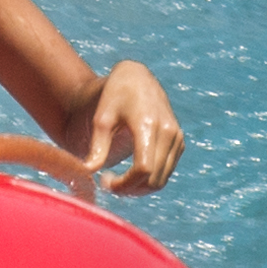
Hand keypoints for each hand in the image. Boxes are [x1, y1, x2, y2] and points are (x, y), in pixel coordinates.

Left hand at [87, 59, 183, 192]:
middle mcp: (168, 132)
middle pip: (153, 179)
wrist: (137, 78)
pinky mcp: (179, 141)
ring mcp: (176, 138)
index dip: (123, 184)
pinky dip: (150, 179)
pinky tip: (130, 174)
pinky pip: (166, 171)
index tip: (104, 181)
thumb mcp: (102, 119)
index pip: (143, 169)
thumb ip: (98, 147)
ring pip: (162, 179)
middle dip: (129, 189)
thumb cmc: (115, 97)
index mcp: (148, 125)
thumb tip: (87, 172)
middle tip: (108, 184)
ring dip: (139, 188)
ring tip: (117, 180)